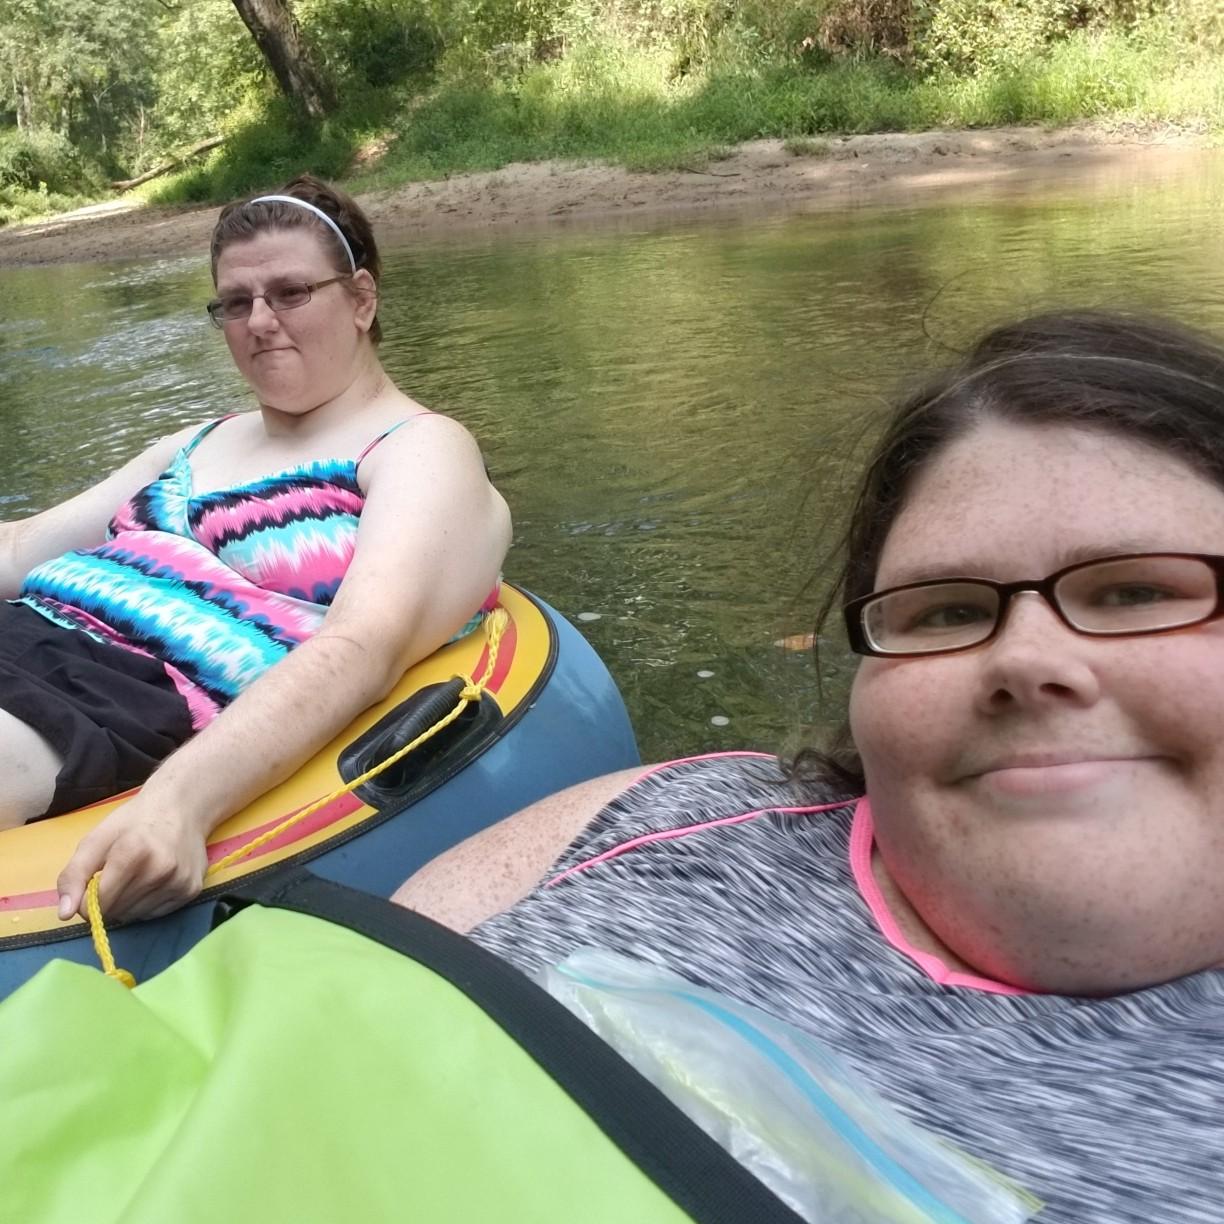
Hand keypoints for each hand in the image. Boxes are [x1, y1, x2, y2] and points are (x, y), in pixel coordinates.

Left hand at [56, 796, 208, 923]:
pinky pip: (155, 914)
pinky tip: (153, 882)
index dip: (87, 899)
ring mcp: (179, 881)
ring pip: (134, 916)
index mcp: (132, 853)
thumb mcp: (96, 840)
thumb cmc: (134, 822)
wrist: (182, 808)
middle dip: (108, 901)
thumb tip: (64, 914)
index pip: (98, 904)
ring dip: (126, 904)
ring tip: (136, 877)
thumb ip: (74, 875)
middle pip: (115, 912)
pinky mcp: (192, 890)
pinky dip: (146, 904)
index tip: (94, 883)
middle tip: (117, 875)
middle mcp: (160, 870)